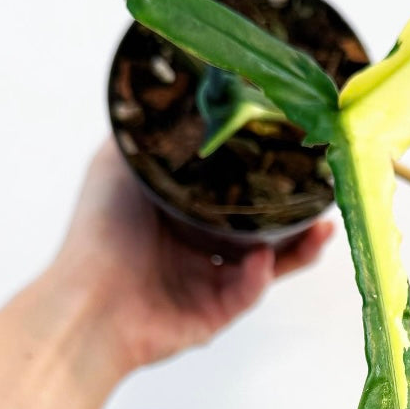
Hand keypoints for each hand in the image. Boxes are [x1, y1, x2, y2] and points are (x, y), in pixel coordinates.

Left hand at [51, 141, 333, 374]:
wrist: (85, 302)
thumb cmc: (95, 234)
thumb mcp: (119, 164)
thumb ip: (151, 135)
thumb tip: (179, 94)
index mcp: (183, 212)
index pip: (238, 190)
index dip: (269, 175)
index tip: (298, 154)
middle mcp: (200, 247)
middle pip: (264, 226)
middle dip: (298, 213)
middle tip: (324, 194)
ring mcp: (211, 282)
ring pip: (270, 261)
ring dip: (299, 246)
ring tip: (321, 227)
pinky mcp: (216, 314)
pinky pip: (248, 291)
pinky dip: (258, 275)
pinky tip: (262, 258)